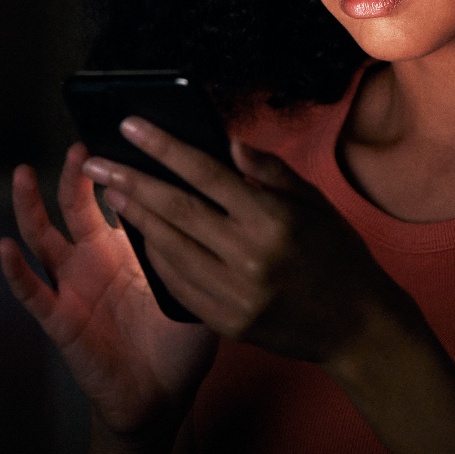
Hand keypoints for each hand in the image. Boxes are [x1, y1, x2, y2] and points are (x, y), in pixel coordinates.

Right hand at [0, 143, 216, 435]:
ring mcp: (72, 287)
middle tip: (80, 147)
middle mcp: (93, 261)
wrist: (160, 399)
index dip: (115, 170)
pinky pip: (33, 292)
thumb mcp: (200, 289)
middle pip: (74, 207)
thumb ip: (206, 250)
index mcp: (126, 250)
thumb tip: (233, 210)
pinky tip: (6, 247)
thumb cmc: (180, 345)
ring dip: (29, 206)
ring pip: (42, 238)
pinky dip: (16, 270)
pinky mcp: (60, 319)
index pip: (115, 199)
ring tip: (24, 174)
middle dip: (74, 176)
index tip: (121, 136)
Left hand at [82, 118, 413, 365]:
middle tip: (96, 161)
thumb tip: (227, 142)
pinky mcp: (228, 323)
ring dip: (136, 218)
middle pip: (176, 210)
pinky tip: (141, 235)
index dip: (164, 147)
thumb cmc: (338, 256)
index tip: (130, 125)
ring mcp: (237, 294)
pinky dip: (157, 258)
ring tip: (112, 192)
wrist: (358, 328)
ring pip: (170, 248)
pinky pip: (179, 285)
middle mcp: (250, 256)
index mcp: (272, 219)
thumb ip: (270, 171)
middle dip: (130, 180)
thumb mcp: (316, 204)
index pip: (206, 173)